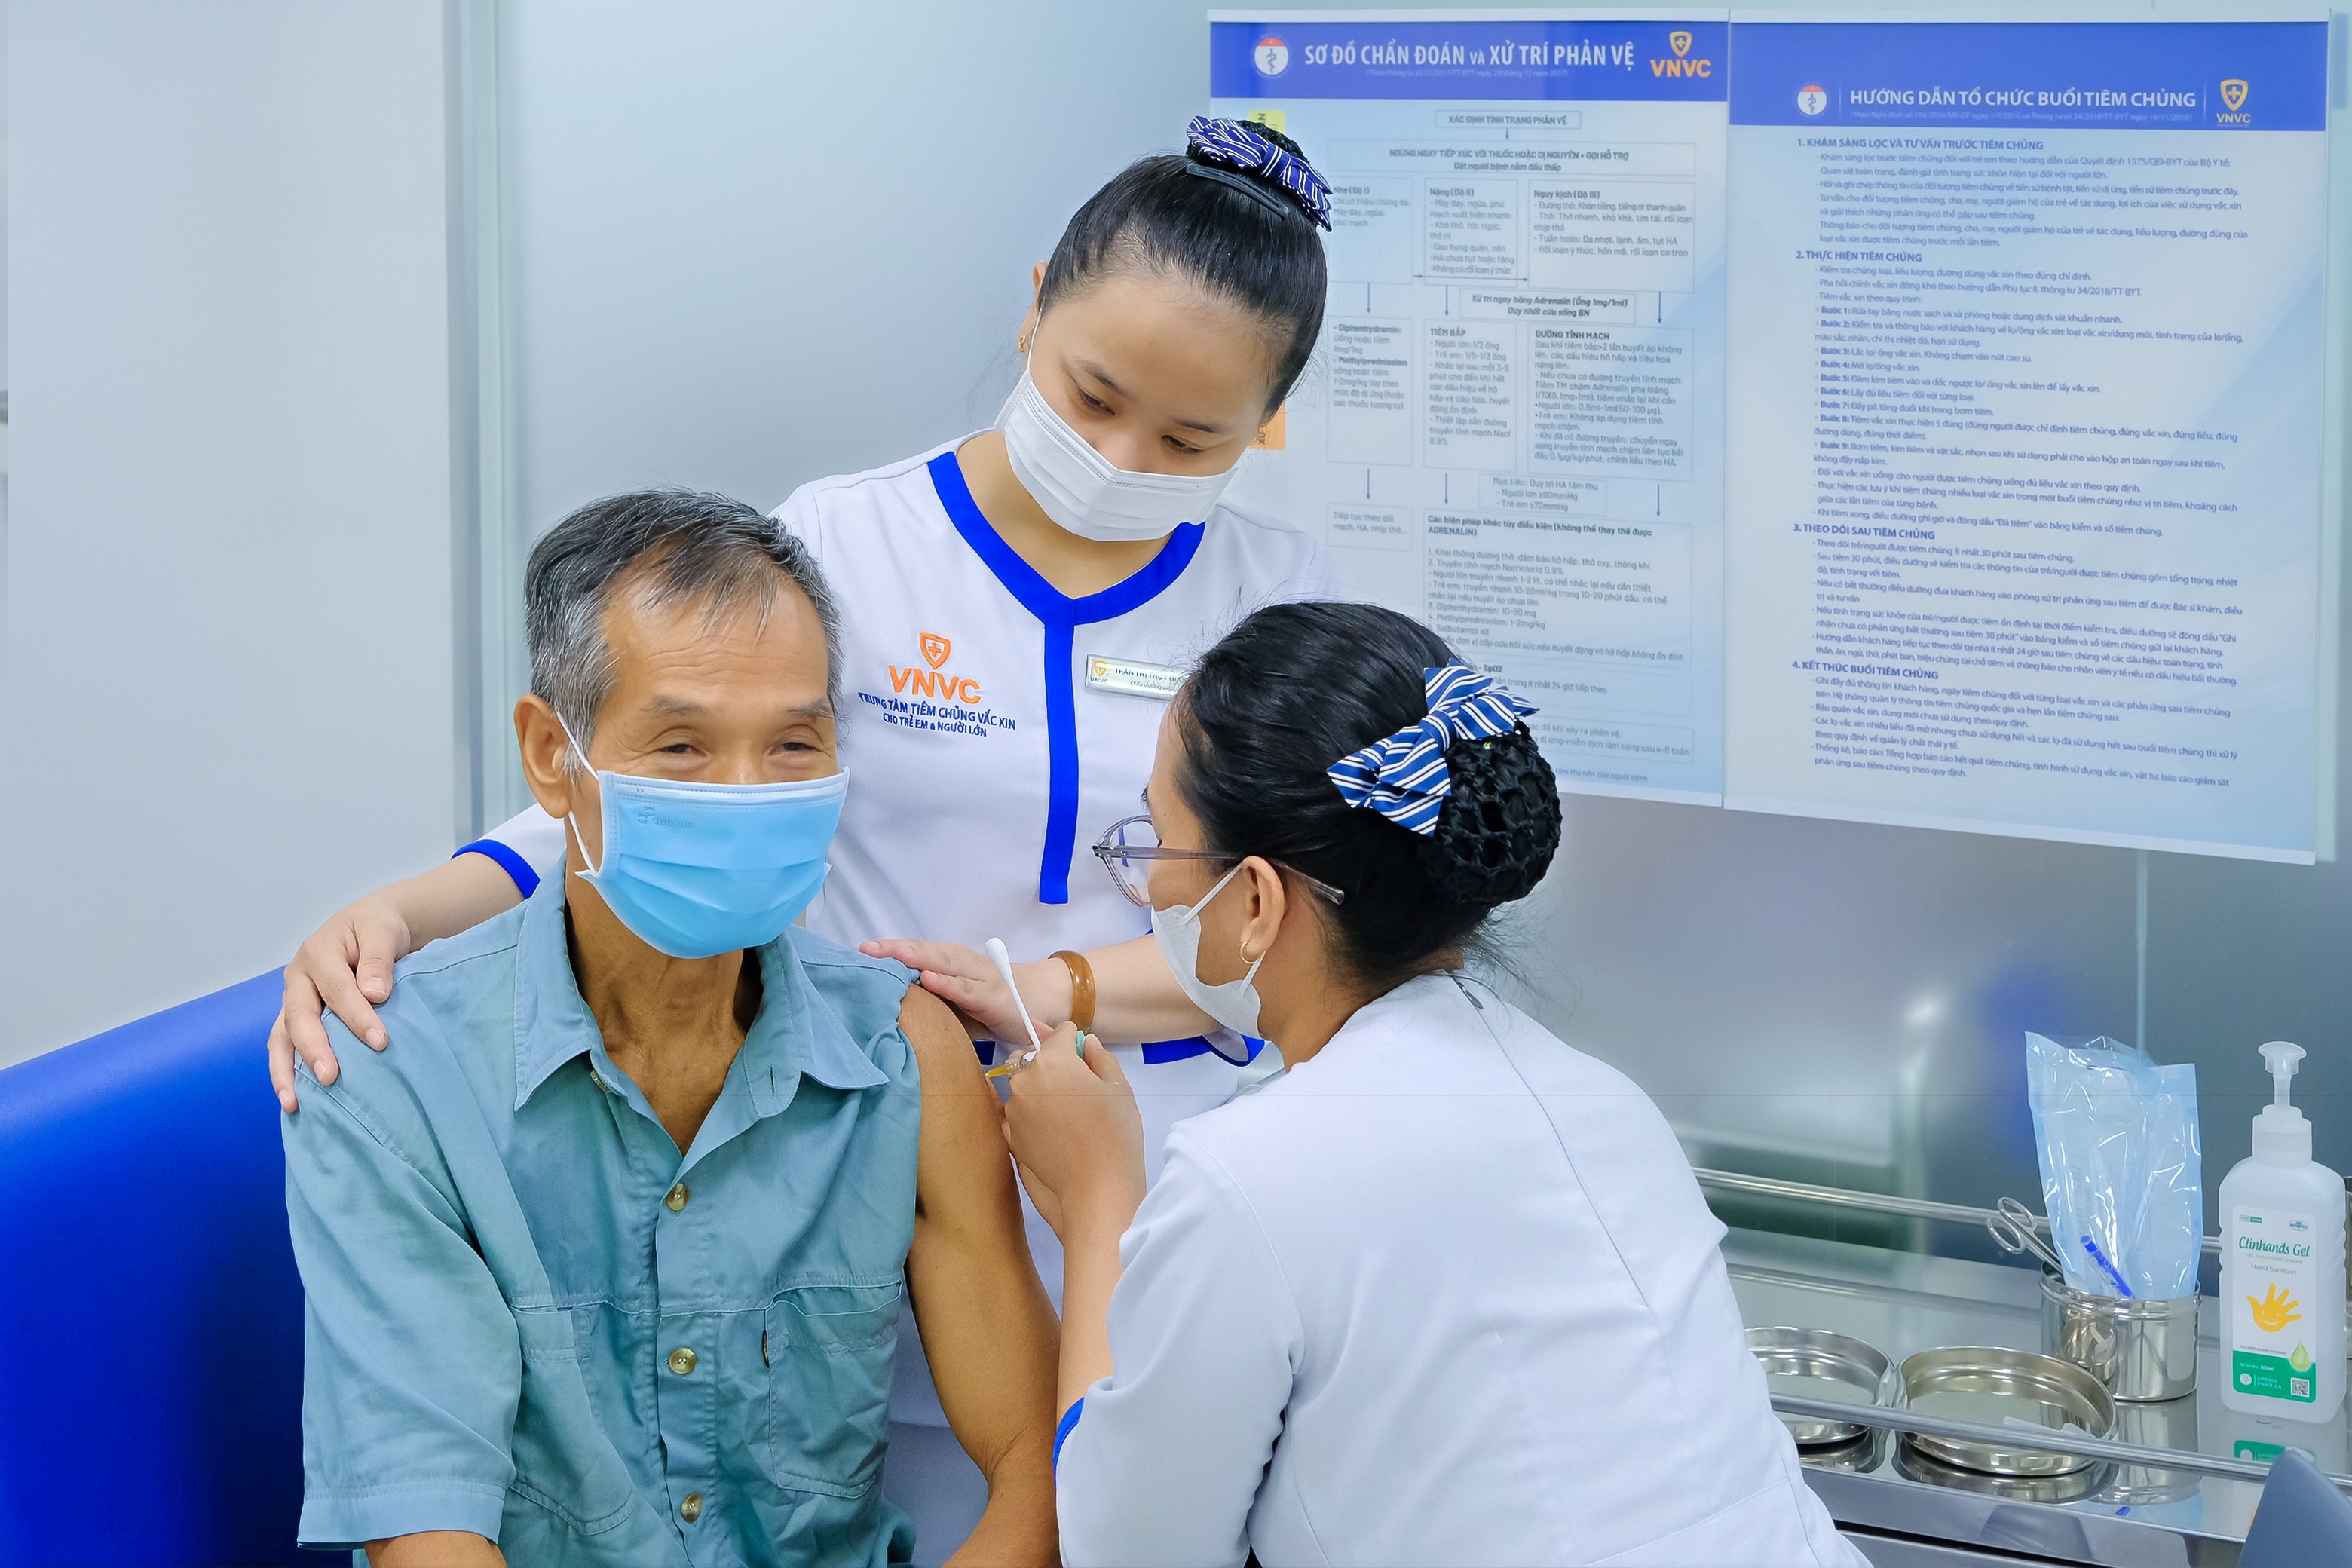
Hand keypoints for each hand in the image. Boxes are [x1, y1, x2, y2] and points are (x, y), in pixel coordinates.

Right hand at [268, 894, 414, 1112]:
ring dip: (285, 1069)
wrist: (370, 925)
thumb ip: (378, 959)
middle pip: (299, 1016)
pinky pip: (285, 1044)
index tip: (380, 1041)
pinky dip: (286, 1070)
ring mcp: (294, 998)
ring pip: (281, 1035)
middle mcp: (298, 977)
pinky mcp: (297, 1015)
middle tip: (330, 1077)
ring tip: (293, 1101)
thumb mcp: (383, 932)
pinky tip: (292, 1097)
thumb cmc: (378, 929)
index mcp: (318, 952)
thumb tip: (375, 994)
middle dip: (314, 1049)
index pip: (337, 989)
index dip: (357, 1017)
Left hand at [860, 938, 1069, 1045]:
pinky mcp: (991, 996)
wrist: (1036, 1004)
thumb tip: (887, 1007)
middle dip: (895, 949)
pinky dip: (947, 983)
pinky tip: (927, 979)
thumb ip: (928, 1000)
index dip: (890, 950)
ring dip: (916, 958)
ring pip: (943, 963)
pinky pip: (965, 988)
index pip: (917, 952)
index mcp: (950, 962)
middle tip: (865, 949)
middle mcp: (962, 963)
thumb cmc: (986, 1005)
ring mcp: (977, 977)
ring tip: (890, 955)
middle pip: (925, 951)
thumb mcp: (953, 1003)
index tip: (860, 950)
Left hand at [1000, 1023, 1145, 1245]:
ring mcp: (1013, 1110)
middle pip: (1036, 1058)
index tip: (1086, 1055)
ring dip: (1040, 1088)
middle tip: (1078, 1086)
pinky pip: (1019, 1113)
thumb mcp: (1118, 1087)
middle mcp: (1024, 1080)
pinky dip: (1031, 1113)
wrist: (1096, 1188)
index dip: (1076, 1041)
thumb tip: (1086, 1043)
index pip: (1061, 1035)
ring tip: (1067, 1113)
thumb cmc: (1115, 1133)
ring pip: (1025, 1085)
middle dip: (1053, 1063)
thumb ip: (1100, 1057)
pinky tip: (1053, 1129)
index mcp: (1052, 1060)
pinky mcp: (1010, 1136)